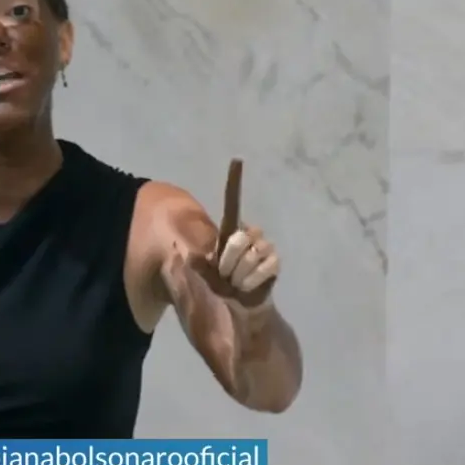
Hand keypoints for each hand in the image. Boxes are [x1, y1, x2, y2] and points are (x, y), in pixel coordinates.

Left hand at [196, 159, 278, 309]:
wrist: (242, 304)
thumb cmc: (222, 285)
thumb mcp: (205, 275)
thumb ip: (199, 266)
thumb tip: (189, 255)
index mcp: (232, 231)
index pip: (233, 202)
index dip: (234, 182)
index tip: (236, 160)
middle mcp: (250, 234)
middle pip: (237, 240)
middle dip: (227, 263)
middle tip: (225, 276)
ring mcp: (264, 247)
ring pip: (249, 257)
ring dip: (237, 276)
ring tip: (237, 282)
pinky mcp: (275, 261)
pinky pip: (261, 269)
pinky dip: (249, 282)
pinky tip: (248, 286)